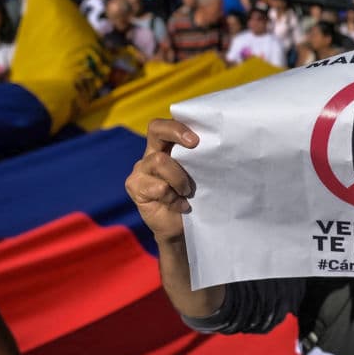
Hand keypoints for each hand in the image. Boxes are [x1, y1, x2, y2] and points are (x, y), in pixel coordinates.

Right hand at [124, 119, 198, 241]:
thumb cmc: (195, 198)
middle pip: (156, 129)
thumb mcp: (200, 175)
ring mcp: (141, 169)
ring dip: (179, 178)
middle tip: (194, 144)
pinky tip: (181, 205)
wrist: (182, 229)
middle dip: (177, 133)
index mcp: (167, 146)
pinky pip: (158, 187)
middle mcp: (152, 153)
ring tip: (188, 192)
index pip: (166, 125)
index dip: (179, 126)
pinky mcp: (135, 186)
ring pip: (160, 161)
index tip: (197, 139)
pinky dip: (173, 197)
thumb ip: (200, 159)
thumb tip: (218, 145)